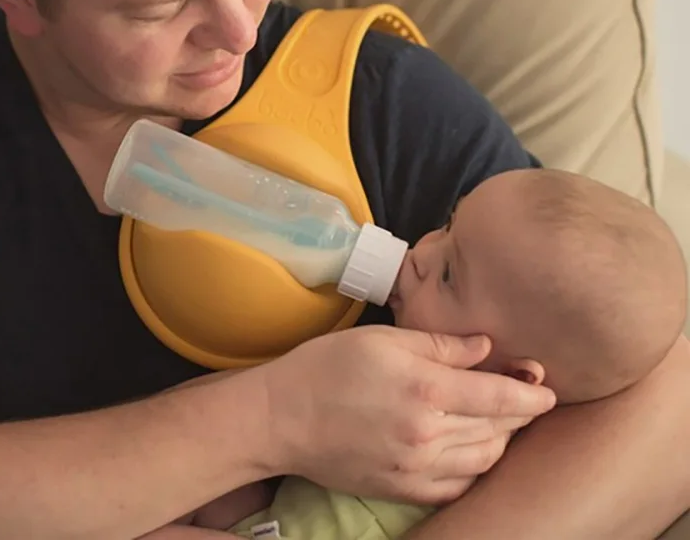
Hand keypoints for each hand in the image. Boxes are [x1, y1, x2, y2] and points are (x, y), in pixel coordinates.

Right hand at [260, 325, 555, 503]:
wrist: (282, 417)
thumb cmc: (328, 366)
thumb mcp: (382, 340)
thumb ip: (440, 344)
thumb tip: (484, 347)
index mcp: (425, 389)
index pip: (498, 397)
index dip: (529, 394)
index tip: (547, 390)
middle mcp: (427, 434)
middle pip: (496, 429)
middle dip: (519, 414)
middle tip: (527, 398)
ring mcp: (416, 468)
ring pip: (483, 460)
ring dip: (500, 441)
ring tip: (500, 422)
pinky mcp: (403, 489)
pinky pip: (457, 486)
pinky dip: (474, 469)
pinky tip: (472, 451)